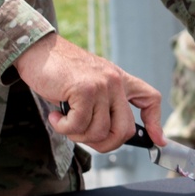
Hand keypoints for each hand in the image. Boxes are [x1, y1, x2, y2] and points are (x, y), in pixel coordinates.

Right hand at [14, 32, 163, 151]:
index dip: (155, 123)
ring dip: (77, 134)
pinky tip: (55, 116)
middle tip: (81, 136)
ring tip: (63, 120)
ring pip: (100, 131)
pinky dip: (64, 128)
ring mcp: (102, 84)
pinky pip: (80, 125)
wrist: (37, 51)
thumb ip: (102, 106)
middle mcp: (115, 81)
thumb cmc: (58, 73)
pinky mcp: (86, 89)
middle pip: (125, 130)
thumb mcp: (88, 87)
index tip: (158, 141)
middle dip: (104, 144)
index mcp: (119, 79)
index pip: (150, 98)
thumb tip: (107, 136)